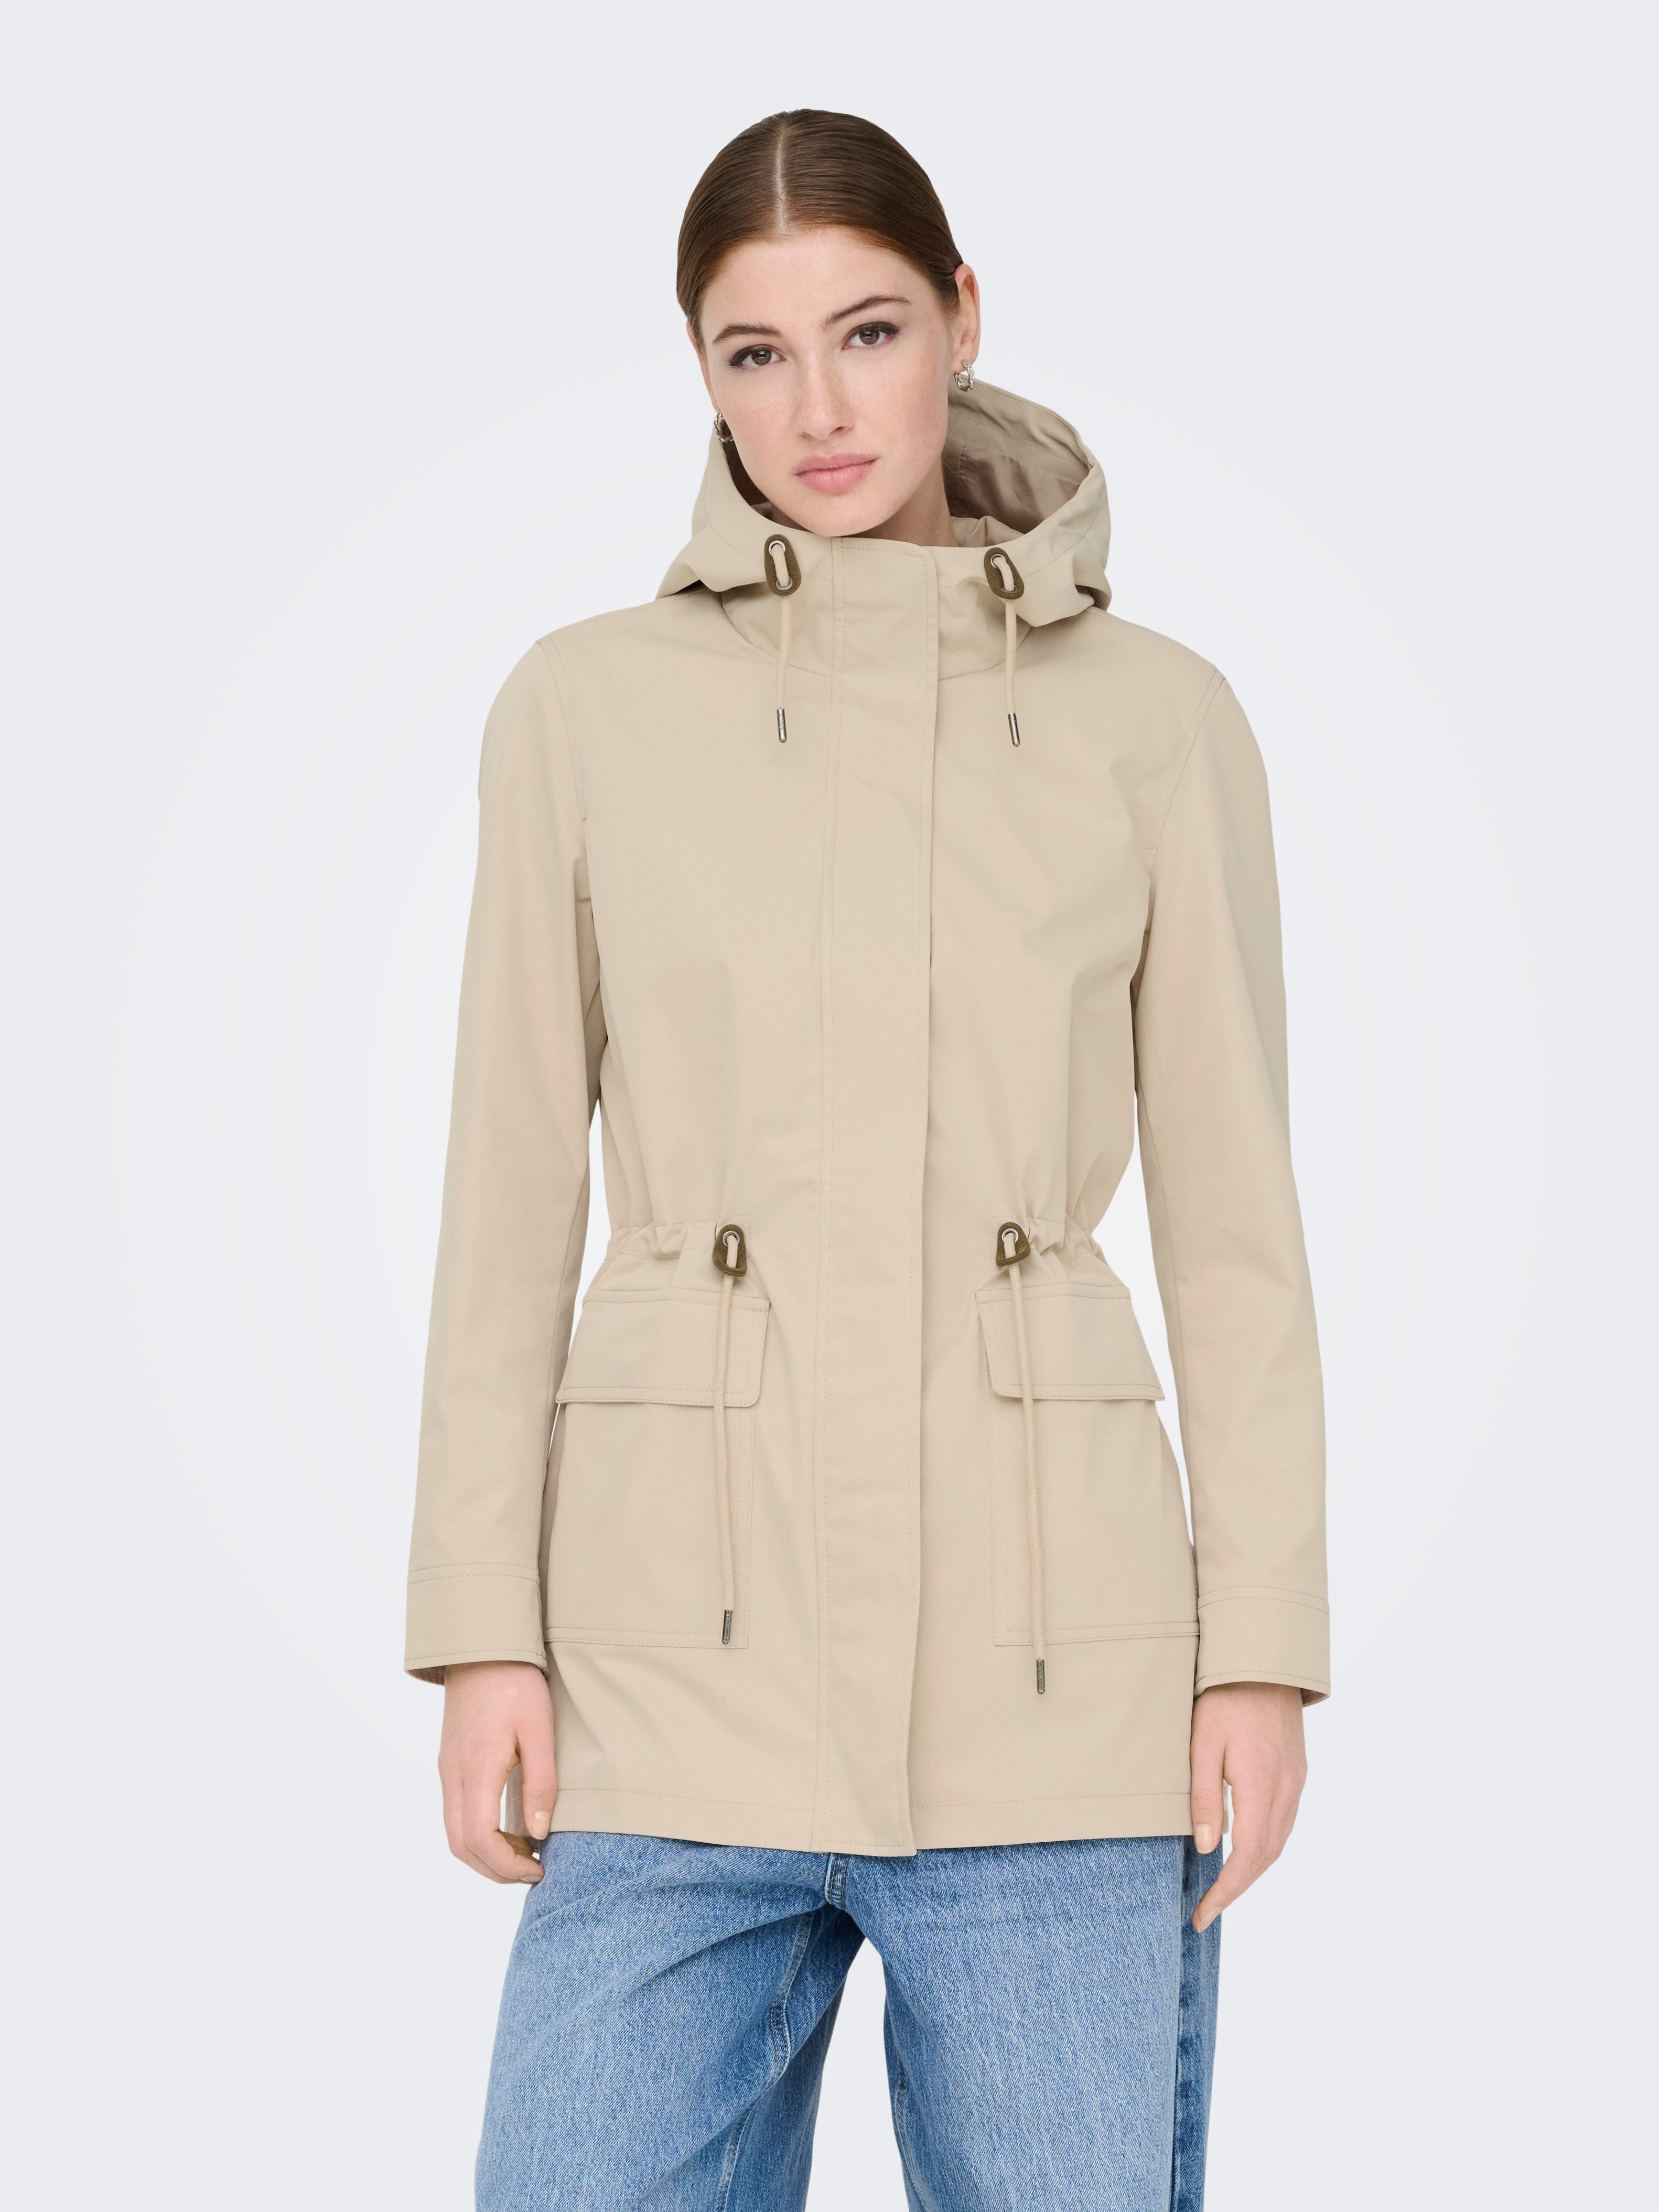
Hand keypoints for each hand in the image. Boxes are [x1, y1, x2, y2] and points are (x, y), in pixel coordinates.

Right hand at [438, 1660, 556, 1883]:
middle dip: (495, 1870)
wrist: (482, 1649)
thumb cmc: (516, 1685)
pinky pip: (456, 1813)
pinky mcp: (449, 1763)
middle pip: (461, 1846)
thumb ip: (541, 1784)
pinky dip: (478, 1834)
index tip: (538, 1867)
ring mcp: (447, 1769)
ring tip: (523, 1853)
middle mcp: (454, 1775)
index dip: (507, 1865)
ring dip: (485, 1854)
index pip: (480, 1839)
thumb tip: (538, 1832)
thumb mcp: (540, 1730)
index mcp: (477, 1769)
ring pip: (454, 1833)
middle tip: (532, 1871)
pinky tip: (507, 1828)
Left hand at [1189, 1681, 1306, 1932]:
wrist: (1262, 1660)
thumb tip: (1208, 1849)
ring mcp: (1296, 1780)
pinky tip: (1244, 1849)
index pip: (1249, 1856)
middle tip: (1205, 1910)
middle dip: (1237, 1888)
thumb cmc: (1224, 1696)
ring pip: (1279, 1841)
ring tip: (1220, 1888)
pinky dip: (1265, 1845)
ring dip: (1252, 1870)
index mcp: (1262, 1784)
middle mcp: (1287, 1788)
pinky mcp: (1296, 1771)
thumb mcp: (1201, 1743)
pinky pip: (1284, 1821)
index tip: (1202, 1914)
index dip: (1226, 1891)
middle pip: (1267, 1856)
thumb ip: (1205, 1797)